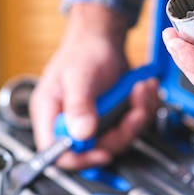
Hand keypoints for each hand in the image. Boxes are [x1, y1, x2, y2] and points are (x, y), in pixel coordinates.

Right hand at [29, 2, 158, 169]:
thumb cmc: (84, 50)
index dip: (79, 158)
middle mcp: (70, 122)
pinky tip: (143, 89)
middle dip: (122, 130)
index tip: (103, 151)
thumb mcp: (79, 77)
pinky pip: (130, 127)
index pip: (56, 152)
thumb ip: (79, 106)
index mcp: (51, 114)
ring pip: (118, 139)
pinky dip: (142, 108)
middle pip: (95, 149)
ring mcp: (91, 121)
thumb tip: (81, 135)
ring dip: (137, 116)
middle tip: (135, 107)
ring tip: (142, 90)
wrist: (104, 36)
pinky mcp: (110, 118)